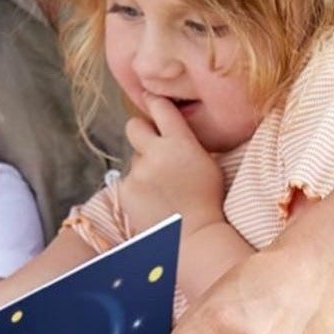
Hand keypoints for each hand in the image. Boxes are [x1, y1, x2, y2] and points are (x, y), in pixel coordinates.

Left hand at [120, 97, 225, 234]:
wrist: (195, 235)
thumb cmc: (208, 200)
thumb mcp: (207, 162)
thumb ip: (186, 141)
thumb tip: (170, 124)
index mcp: (181, 142)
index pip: (161, 107)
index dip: (154, 101)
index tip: (150, 98)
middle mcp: (156, 152)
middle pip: (133, 125)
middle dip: (140, 131)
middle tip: (150, 144)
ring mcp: (139, 172)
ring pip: (134, 159)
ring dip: (143, 168)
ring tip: (161, 189)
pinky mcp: (126, 189)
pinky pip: (128, 180)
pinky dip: (137, 188)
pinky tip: (152, 201)